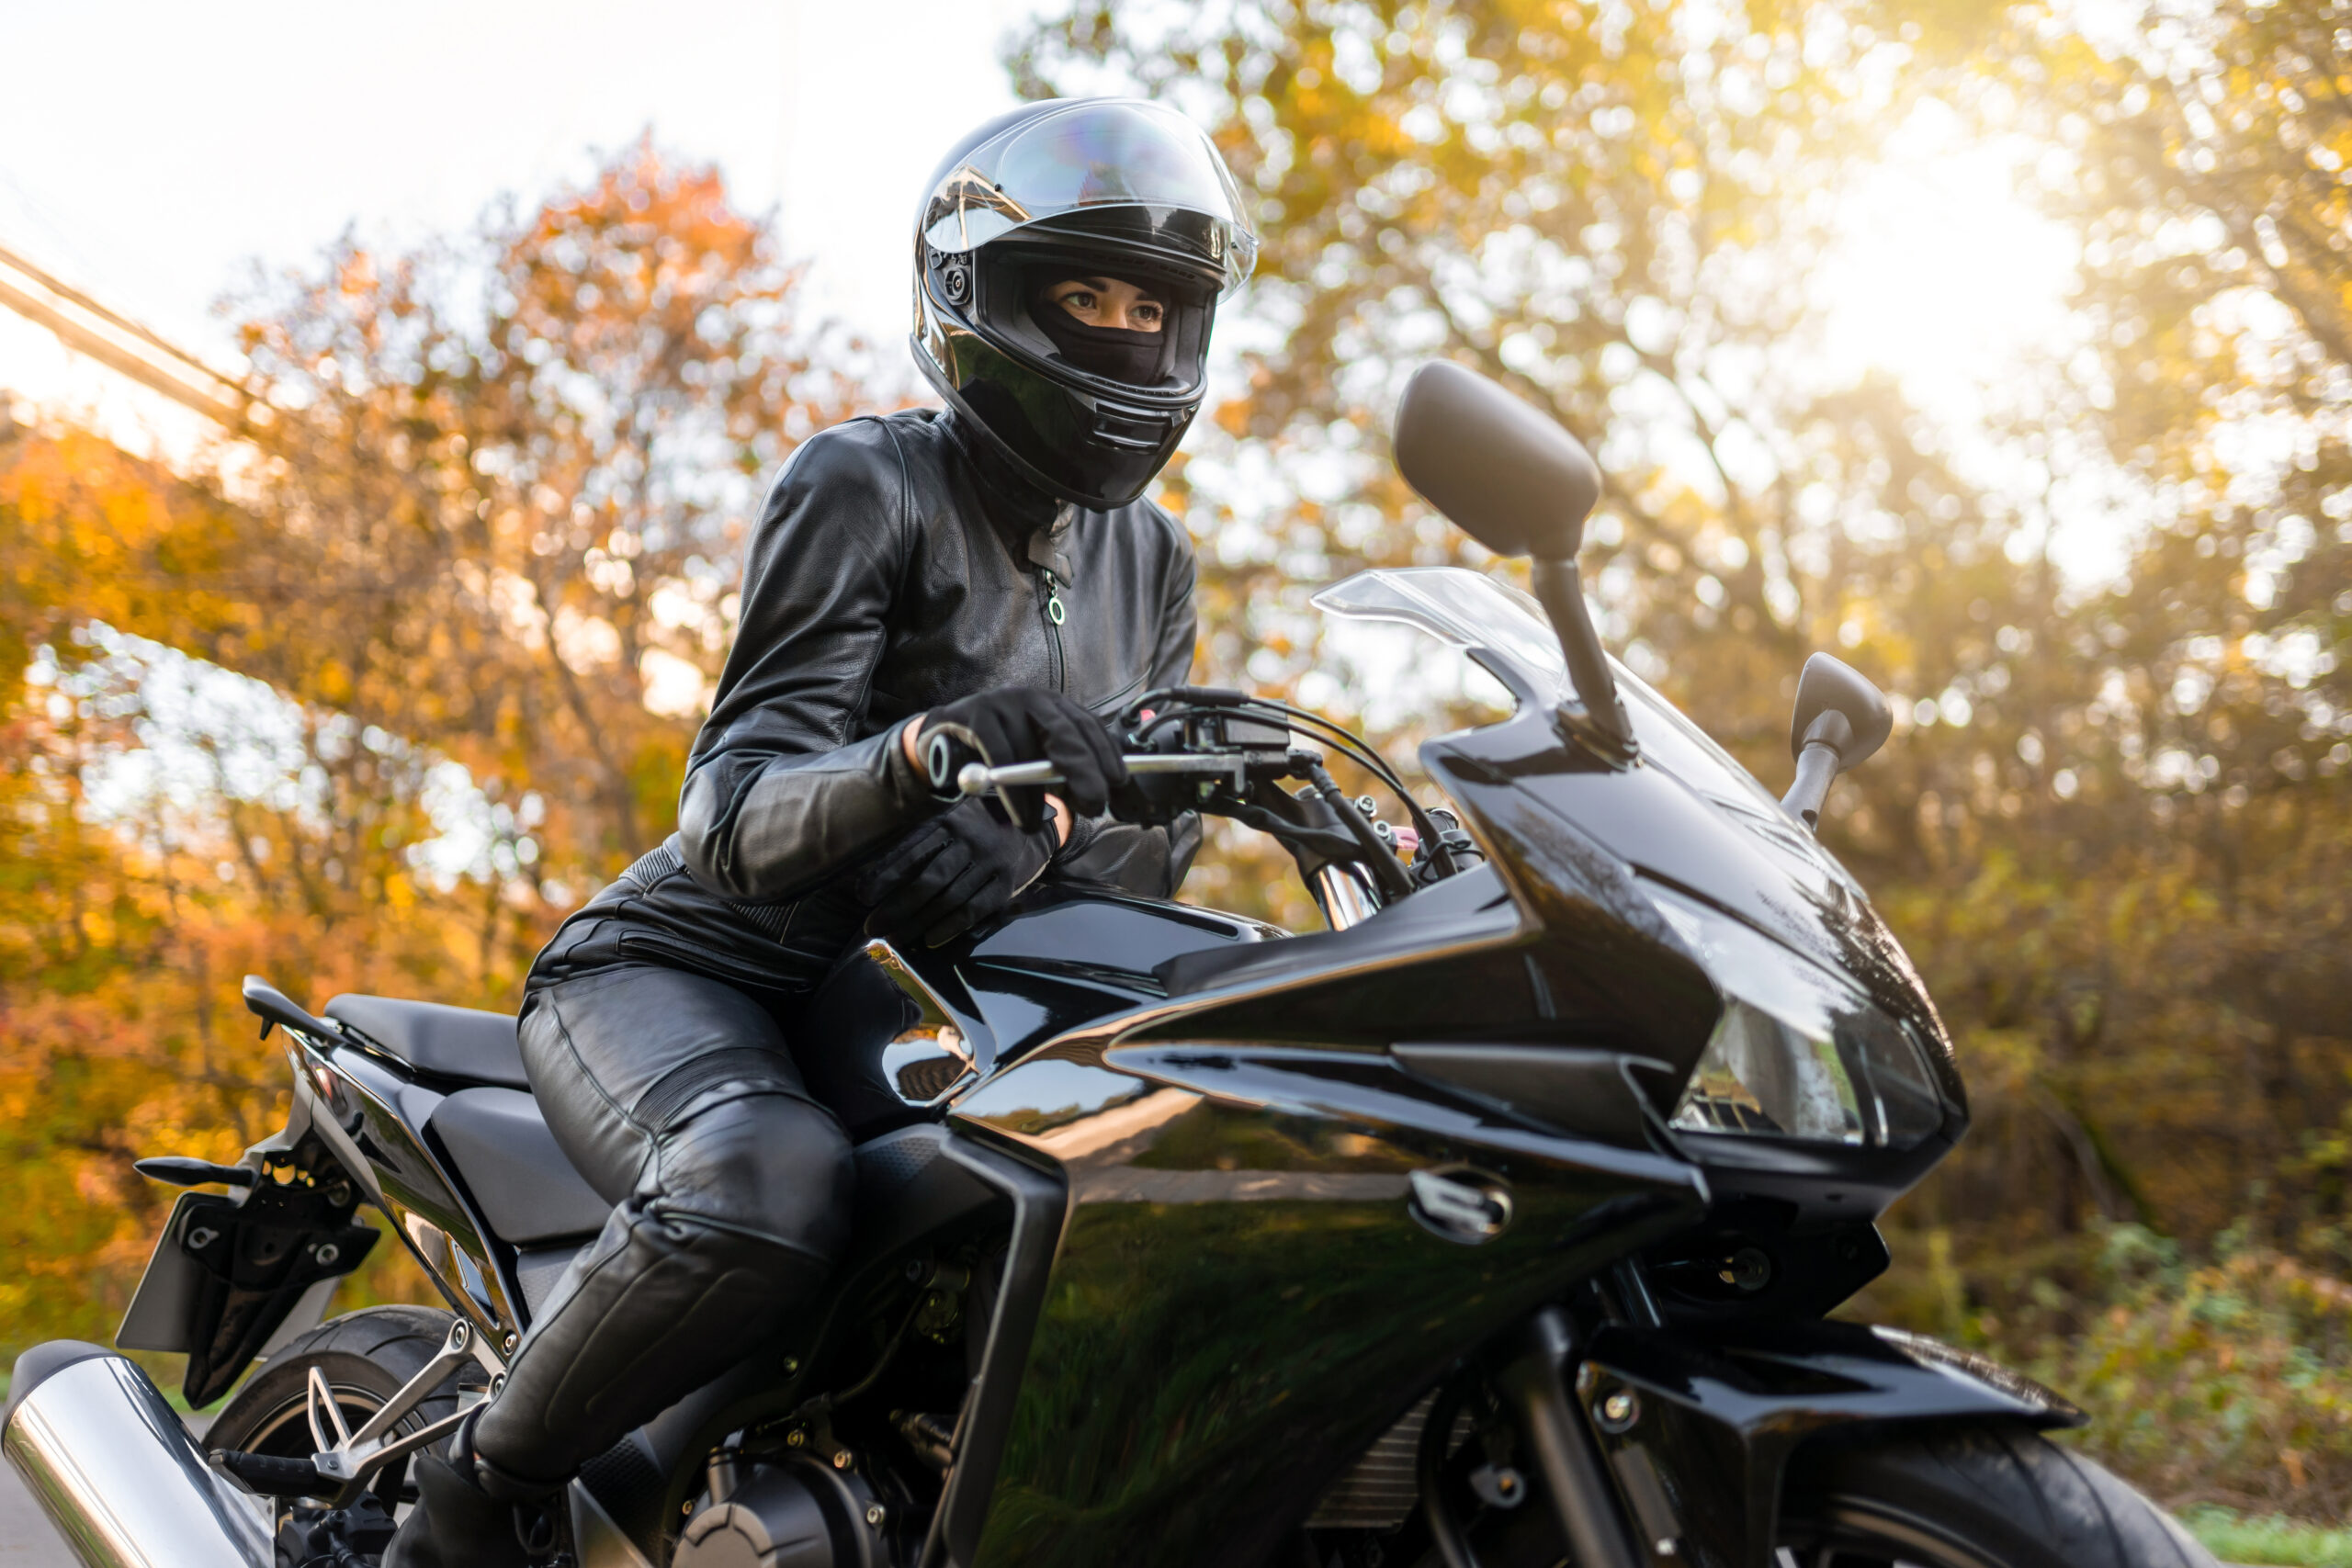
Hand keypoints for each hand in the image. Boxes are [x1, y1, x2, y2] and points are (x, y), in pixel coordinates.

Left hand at [851, 798, 1057, 947]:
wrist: (1037, 822)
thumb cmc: (982, 822)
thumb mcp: (953, 818)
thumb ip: (924, 839)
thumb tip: (881, 871)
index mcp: (949, 821)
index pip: (911, 851)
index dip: (884, 875)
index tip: (862, 896)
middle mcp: (969, 840)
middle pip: (927, 879)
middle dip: (896, 907)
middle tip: (873, 927)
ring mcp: (990, 862)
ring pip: (948, 898)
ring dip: (918, 922)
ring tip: (896, 938)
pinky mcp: (1006, 882)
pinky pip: (976, 908)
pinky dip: (952, 926)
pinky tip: (931, 939)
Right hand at [904, 687, 1125, 827]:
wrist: (942, 738)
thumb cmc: (998, 754)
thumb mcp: (1036, 761)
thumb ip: (1064, 776)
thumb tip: (1098, 802)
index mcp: (1055, 707)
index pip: (1090, 726)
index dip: (1107, 753)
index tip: (1120, 782)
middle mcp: (1034, 699)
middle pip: (1069, 732)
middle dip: (1086, 769)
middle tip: (1095, 803)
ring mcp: (1004, 703)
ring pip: (1030, 751)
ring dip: (1034, 795)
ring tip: (1033, 824)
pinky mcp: (977, 715)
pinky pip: (1001, 756)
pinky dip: (1013, 793)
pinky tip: (1020, 816)